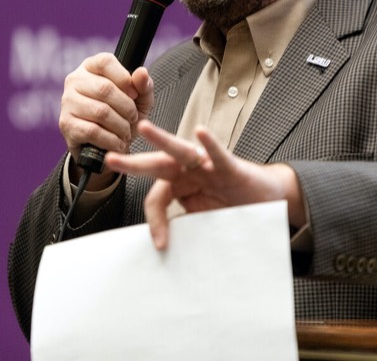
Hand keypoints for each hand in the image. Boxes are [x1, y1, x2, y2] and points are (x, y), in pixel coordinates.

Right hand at [58, 53, 153, 188]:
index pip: (105, 62)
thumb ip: (144, 85)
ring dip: (120, 126)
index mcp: (91, 66)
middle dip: (127, 107)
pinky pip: (92, 131)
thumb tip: (142, 73)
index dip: (124, 78)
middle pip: (105, 88)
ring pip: (100, 112)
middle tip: (133, 118)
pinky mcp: (66, 124)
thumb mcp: (140, 99)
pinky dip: (111, 140)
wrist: (107, 146)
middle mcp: (75, 80)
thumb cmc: (123, 114)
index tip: (134, 95)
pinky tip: (117, 143)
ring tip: (126, 132)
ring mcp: (67, 102)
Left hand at [105, 120, 304, 248]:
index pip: (156, 198)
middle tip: (110, 159)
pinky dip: (209, 144)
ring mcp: (207, 166)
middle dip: (132, 163)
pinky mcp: (229, 166)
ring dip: (161, 138)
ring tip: (145, 128)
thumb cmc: (231, 206)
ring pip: (180, 150)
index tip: (161, 244)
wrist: (266, 201)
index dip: (156, 221)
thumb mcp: (201, 221)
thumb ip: (182, 226)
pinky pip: (218, 154)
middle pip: (156, 164)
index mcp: (179, 185)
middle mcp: (189, 171)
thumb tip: (164, 249)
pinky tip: (200, 133)